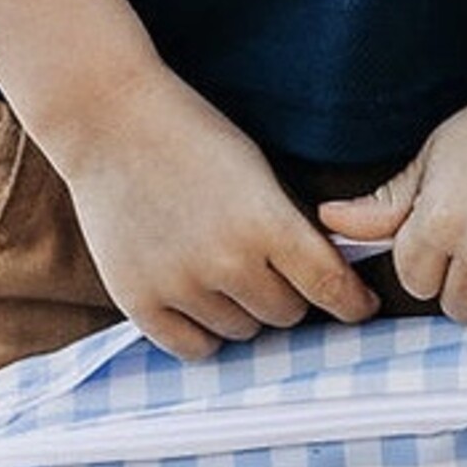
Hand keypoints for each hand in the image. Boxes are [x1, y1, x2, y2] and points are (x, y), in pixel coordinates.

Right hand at [47, 66, 379, 360]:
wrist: (107, 118)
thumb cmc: (193, 138)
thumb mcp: (258, 171)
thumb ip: (293, 227)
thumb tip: (335, 283)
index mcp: (265, 222)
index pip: (330, 287)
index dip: (352, 302)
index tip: (359, 306)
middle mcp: (227, 262)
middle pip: (286, 314)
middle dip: (284, 292)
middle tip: (260, 263)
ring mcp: (181, 286)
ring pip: (243, 331)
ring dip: (240, 309)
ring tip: (216, 267)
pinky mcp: (141, 302)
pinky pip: (195, 349)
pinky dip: (203, 331)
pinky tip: (197, 299)